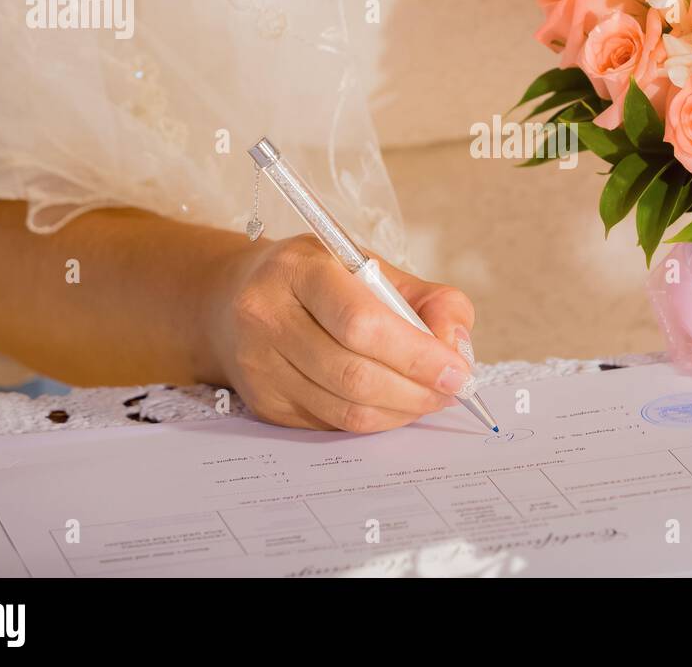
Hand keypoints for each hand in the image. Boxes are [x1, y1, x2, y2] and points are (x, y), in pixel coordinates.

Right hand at [208, 234, 475, 431]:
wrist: (235, 299)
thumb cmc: (320, 280)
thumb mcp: (372, 266)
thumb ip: (428, 299)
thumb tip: (456, 348)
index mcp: (298, 270)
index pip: (361, 322)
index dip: (417, 354)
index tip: (456, 370)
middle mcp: (267, 316)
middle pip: (354, 374)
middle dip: (417, 390)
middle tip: (452, 390)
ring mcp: (258, 365)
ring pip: (345, 409)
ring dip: (401, 411)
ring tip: (429, 397)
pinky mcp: (263, 403)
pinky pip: (332, 424)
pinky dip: (376, 421)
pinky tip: (394, 403)